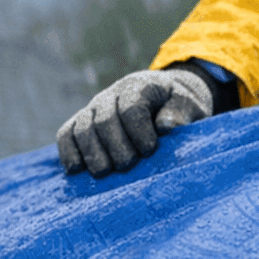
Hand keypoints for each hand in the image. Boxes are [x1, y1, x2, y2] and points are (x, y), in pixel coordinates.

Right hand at [57, 68, 212, 175]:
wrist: (165, 97)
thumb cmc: (179, 106)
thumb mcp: (191, 106)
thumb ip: (181, 113)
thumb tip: (166, 126)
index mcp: (141, 86)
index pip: (131, 108)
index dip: (138, 131)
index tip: (150, 149)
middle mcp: (113, 94)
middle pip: (104, 120)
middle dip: (115, 146)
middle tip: (128, 165)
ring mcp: (94, 107)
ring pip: (82, 128)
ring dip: (92, 153)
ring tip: (106, 172)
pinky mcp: (82, 121)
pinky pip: (66, 134)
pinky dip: (68, 151)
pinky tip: (76, 170)